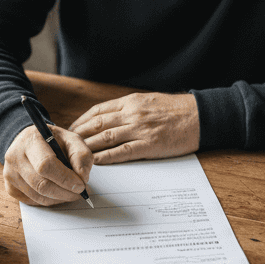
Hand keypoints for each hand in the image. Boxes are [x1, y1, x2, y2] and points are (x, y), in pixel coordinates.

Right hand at [2, 124, 92, 205]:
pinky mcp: (10, 187)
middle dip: (65, 192)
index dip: (65, 178)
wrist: (30, 143)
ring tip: (72, 193)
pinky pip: (32, 201)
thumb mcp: (71, 139)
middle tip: (81, 193)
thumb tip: (82, 178)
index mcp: (30, 140)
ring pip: (37, 196)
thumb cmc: (52, 142)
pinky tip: (57, 193)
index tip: (81, 185)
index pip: (45, 164)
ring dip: (59, 198)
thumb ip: (81, 155)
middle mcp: (15, 156)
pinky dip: (49, 201)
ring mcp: (10, 173)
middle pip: (41, 184)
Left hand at [69, 92, 199, 164]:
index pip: (98, 111)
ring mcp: (139, 129)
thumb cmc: (176, 109)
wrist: (200, 115)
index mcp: (130, 102)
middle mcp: (131, 114)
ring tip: (74, 155)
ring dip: (87, 147)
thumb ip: (129, 108)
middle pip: (97, 124)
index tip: (70, 129)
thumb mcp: (148, 101)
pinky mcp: (148, 145)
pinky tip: (95, 162)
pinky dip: (106, 157)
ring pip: (105, 138)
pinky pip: (122, 152)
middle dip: (78, 134)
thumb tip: (109, 118)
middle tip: (65, 144)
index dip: (81, 121)